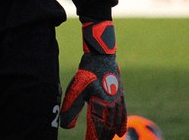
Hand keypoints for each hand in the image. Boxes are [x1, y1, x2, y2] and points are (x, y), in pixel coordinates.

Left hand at [60, 20, 126, 139]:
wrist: (101, 56)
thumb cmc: (86, 73)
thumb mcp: (75, 90)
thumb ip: (71, 109)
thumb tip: (66, 127)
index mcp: (99, 104)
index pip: (96, 128)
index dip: (92, 138)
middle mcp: (110, 105)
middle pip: (106, 127)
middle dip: (102, 137)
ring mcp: (116, 101)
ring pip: (114, 122)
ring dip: (110, 134)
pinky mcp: (119, 95)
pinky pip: (122, 113)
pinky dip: (121, 124)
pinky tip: (120, 133)